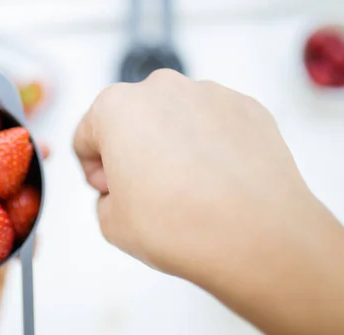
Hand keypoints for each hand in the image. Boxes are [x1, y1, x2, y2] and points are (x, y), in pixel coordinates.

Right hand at [74, 69, 343, 334]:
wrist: (255, 236)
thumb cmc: (178, 226)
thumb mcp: (112, 224)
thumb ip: (105, 198)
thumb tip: (123, 191)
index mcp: (116, 108)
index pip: (88, 135)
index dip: (93, 168)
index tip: (110, 190)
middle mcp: (162, 88)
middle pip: (132, 120)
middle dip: (132, 151)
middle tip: (146, 193)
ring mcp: (209, 94)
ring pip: (175, 120)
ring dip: (172, 147)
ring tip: (188, 191)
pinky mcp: (247, 108)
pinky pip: (214, 125)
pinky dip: (210, 147)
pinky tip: (217, 183)